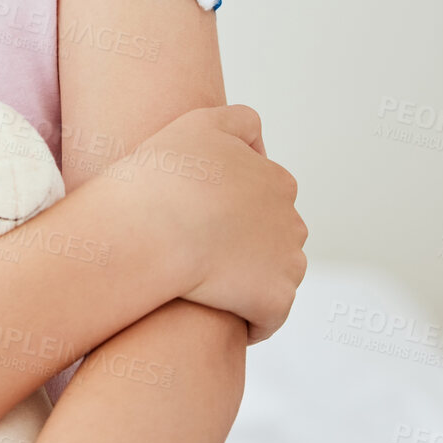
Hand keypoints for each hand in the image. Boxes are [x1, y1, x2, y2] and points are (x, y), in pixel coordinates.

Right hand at [91, 104, 307, 343]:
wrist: (151, 228)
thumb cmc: (164, 174)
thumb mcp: (201, 122)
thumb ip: (239, 121)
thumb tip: (260, 143)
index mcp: (277, 180)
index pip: (266, 194)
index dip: (234, 206)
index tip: (202, 215)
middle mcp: (292, 220)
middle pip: (275, 236)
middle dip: (248, 242)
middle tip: (200, 249)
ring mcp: (287, 263)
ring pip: (276, 275)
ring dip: (251, 280)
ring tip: (209, 285)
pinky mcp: (275, 302)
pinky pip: (267, 317)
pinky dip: (249, 320)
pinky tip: (218, 317)